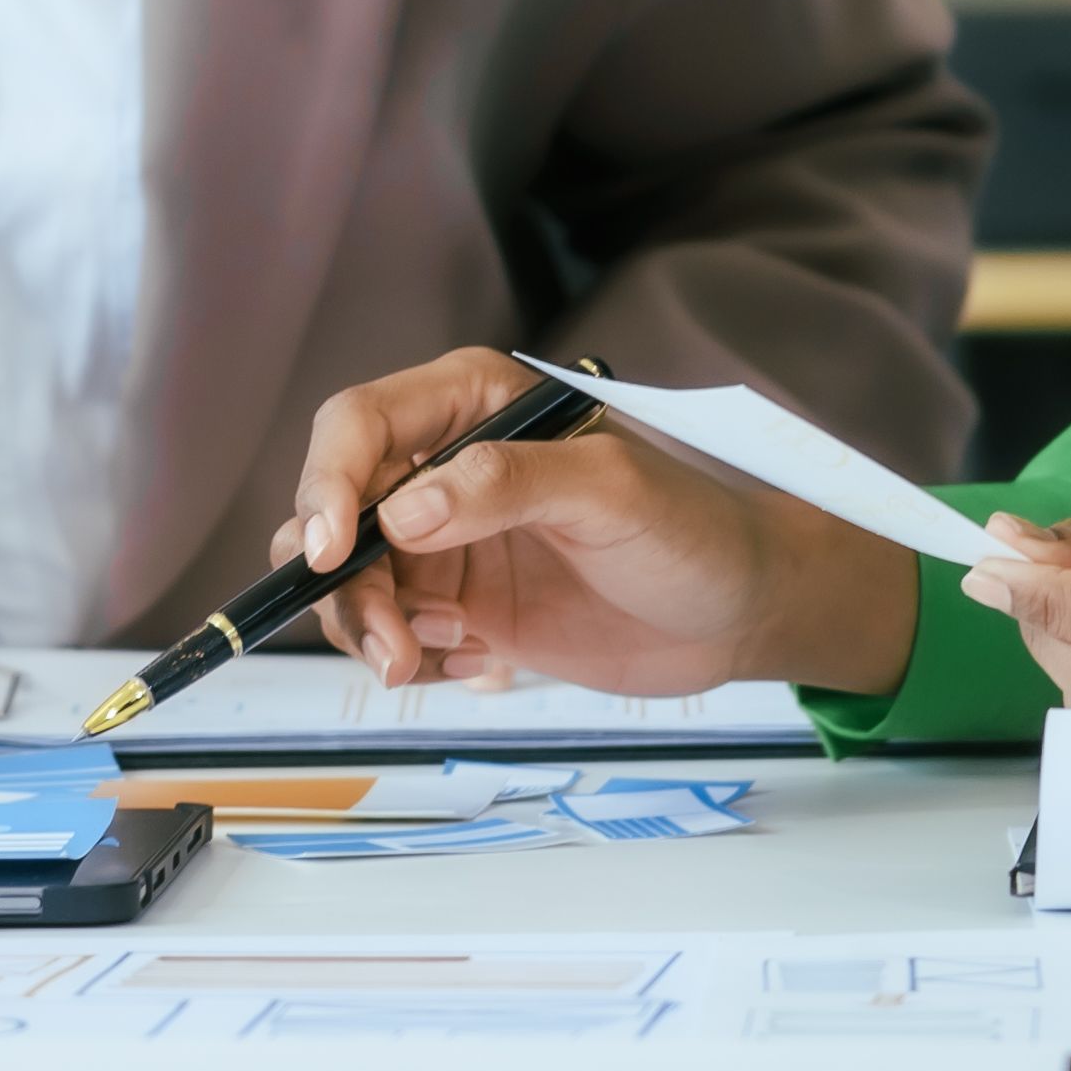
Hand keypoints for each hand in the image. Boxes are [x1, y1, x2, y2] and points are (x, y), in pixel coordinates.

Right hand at [279, 348, 919, 702]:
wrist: (742, 611)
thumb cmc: (696, 528)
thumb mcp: (611, 492)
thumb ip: (510, 485)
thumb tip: (403, 512)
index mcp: (474, 403)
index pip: (360, 424)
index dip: (328, 482)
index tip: (330, 552)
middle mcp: (445, 466)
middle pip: (338, 507)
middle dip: (343, 579)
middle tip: (393, 644)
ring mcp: (448, 540)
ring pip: (349, 577)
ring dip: (367, 627)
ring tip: (431, 661)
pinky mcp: (461, 605)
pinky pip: (391, 630)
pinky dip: (410, 657)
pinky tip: (480, 667)